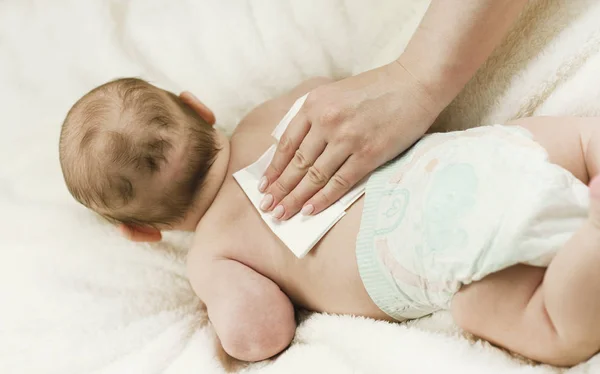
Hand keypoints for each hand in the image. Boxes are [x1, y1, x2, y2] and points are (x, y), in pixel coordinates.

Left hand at [260, 60, 444, 219]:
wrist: (414, 83)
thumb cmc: (376, 88)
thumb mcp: (335, 93)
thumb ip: (315, 116)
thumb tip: (297, 150)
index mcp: (315, 104)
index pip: (287, 144)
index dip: (274, 169)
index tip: (264, 186)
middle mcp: (327, 121)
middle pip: (298, 163)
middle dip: (281, 189)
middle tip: (268, 208)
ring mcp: (348, 138)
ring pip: (315, 176)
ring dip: (297, 198)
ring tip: (282, 214)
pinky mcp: (368, 153)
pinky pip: (340, 182)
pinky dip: (323, 198)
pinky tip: (310, 210)